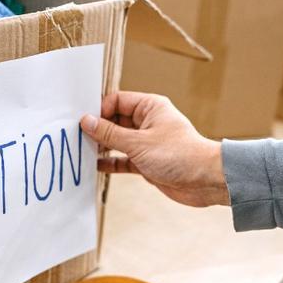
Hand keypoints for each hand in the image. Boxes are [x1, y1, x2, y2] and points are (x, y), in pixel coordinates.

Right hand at [81, 92, 229, 207]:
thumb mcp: (138, 143)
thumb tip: (86, 121)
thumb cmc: (179, 155)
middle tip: (77, 138)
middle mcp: (148, 122)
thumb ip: (110, 133)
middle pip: (115, 120)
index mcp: (150, 107)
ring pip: (117, 141)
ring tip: (81, 152)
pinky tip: (94, 166)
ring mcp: (147, 143)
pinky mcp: (146, 162)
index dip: (99, 110)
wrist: (205, 180)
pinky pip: (122, 159)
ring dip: (102, 146)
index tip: (83, 122)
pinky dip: (110, 162)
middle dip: (97, 129)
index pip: (117, 101)